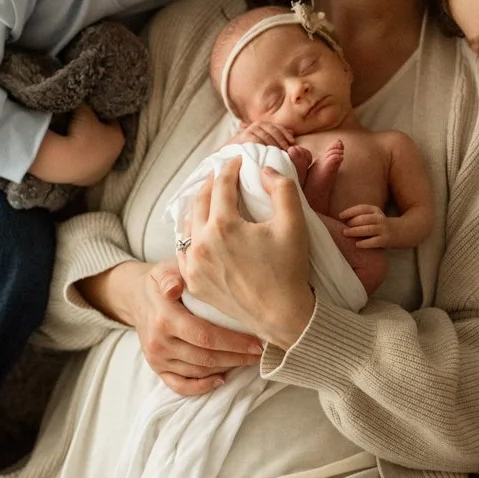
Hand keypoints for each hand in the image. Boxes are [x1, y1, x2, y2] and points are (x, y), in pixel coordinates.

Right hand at [64, 105, 125, 183]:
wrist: (68, 160)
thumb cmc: (81, 133)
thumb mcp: (84, 111)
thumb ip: (87, 105)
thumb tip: (85, 99)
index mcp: (119, 138)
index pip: (112, 123)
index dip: (101, 117)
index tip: (91, 114)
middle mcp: (115, 156)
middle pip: (106, 140)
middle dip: (97, 134)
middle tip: (82, 126)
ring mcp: (102, 170)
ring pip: (97, 156)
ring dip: (89, 149)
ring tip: (74, 141)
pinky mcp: (89, 181)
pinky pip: (86, 167)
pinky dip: (81, 161)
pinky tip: (71, 155)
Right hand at [84, 259, 263, 395]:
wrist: (136, 298)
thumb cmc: (159, 282)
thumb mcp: (164, 271)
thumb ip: (170, 277)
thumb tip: (174, 287)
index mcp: (164, 318)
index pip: (204, 335)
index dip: (233, 342)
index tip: (257, 342)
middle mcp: (159, 342)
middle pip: (205, 357)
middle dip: (236, 357)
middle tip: (260, 353)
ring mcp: (157, 358)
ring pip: (198, 370)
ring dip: (226, 368)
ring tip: (248, 360)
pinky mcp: (157, 368)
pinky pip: (180, 385)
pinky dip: (202, 387)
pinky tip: (221, 380)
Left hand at [179, 158, 314, 348]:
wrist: (282, 316)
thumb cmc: (289, 270)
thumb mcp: (294, 223)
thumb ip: (282, 188)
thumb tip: (265, 171)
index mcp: (223, 226)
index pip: (222, 185)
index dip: (230, 168)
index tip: (238, 161)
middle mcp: (202, 244)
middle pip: (200, 201)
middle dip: (211, 183)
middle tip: (222, 175)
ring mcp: (193, 265)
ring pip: (187, 225)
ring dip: (198, 207)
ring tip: (210, 199)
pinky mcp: (193, 282)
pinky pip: (184, 251)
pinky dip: (190, 236)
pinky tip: (199, 231)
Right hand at [231, 122, 294, 149]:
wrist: (234, 149)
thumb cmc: (253, 146)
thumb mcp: (266, 140)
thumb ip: (278, 136)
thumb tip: (292, 133)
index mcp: (265, 124)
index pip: (278, 128)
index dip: (286, 135)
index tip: (293, 144)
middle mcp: (258, 125)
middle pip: (274, 132)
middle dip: (282, 141)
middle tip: (288, 151)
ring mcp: (251, 129)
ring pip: (266, 137)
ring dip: (275, 145)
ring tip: (280, 154)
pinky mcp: (245, 136)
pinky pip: (257, 141)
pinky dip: (264, 146)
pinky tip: (268, 153)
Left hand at [339, 204, 390, 248]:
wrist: (401, 232)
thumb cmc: (380, 224)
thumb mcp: (373, 215)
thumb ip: (361, 216)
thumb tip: (341, 220)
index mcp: (375, 210)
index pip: (362, 208)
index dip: (350, 211)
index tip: (340, 216)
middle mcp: (380, 218)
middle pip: (364, 219)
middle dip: (352, 223)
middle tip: (344, 229)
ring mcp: (383, 229)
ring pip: (368, 229)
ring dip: (355, 231)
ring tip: (346, 233)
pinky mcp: (385, 240)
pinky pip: (374, 242)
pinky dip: (364, 243)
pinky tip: (357, 244)